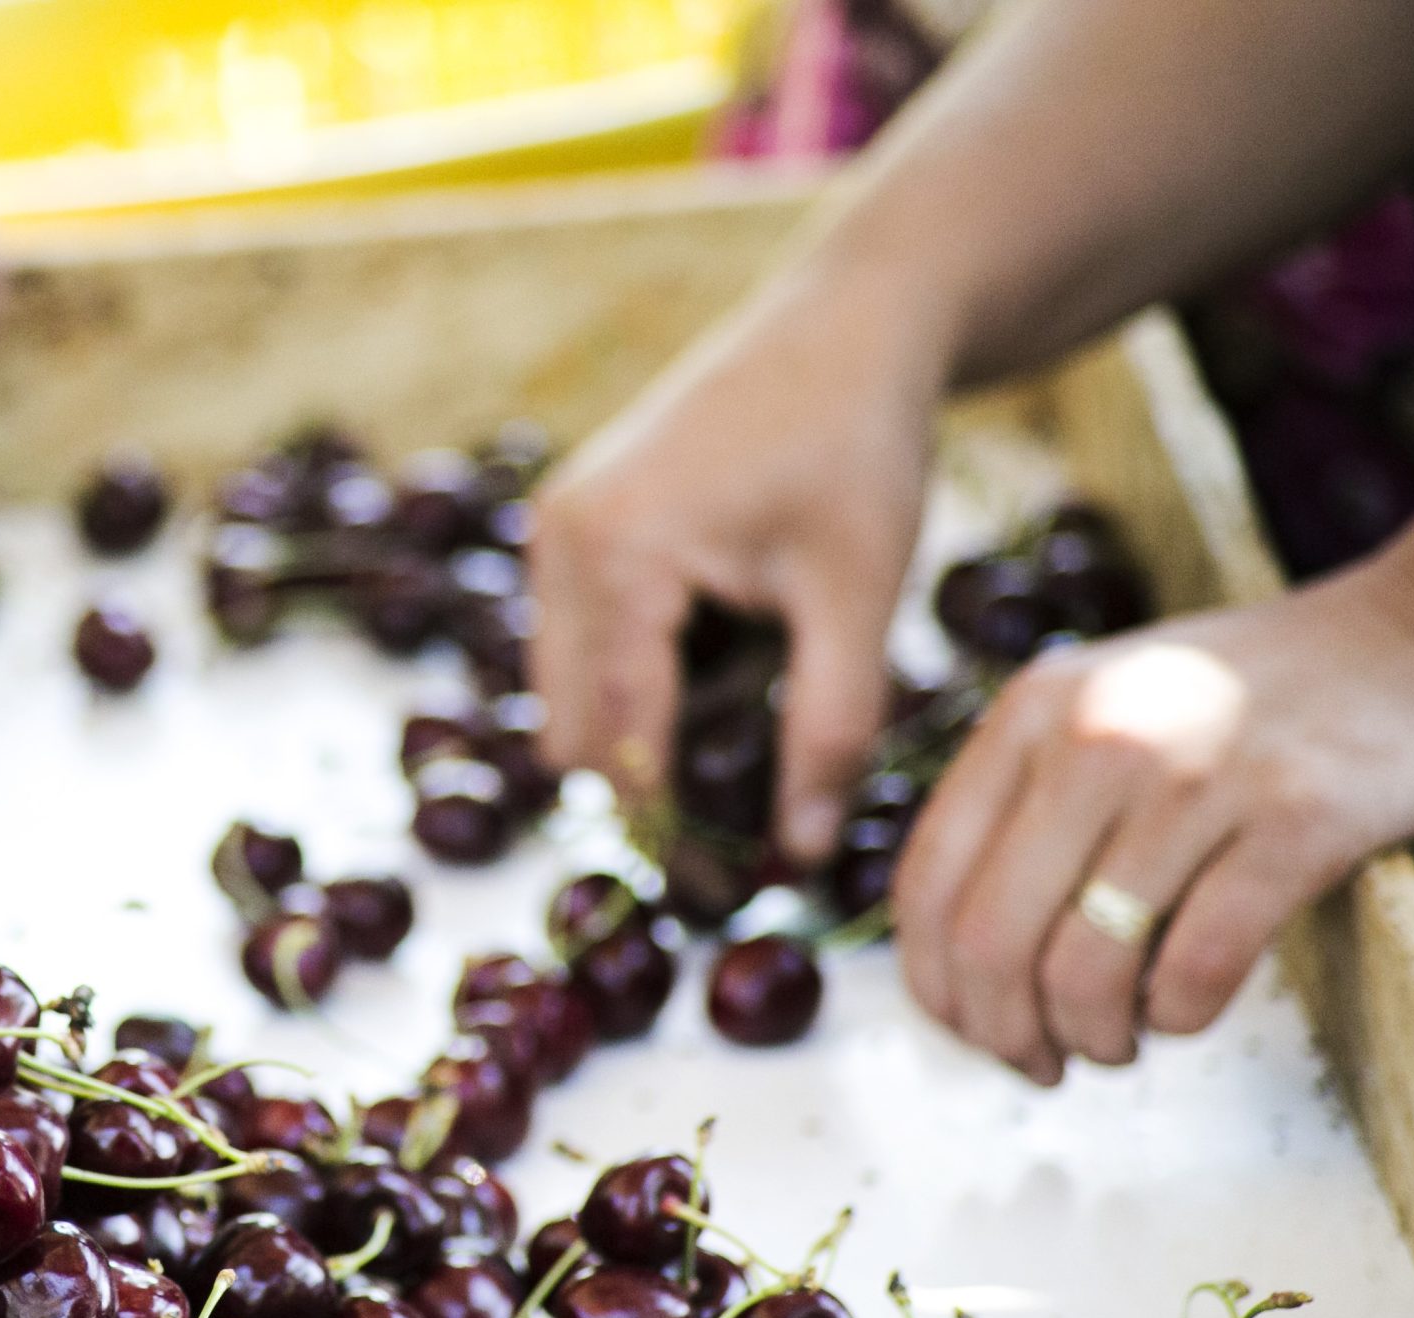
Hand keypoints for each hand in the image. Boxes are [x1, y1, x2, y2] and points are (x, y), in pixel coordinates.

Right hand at [529, 274, 950, 860]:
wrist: (848, 323)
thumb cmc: (860, 444)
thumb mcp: (857, 596)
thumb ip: (829, 730)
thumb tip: (799, 855)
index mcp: (616, 554)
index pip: (621, 742)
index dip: (671, 832)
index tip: (728, 897)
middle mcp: (559, 543)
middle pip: (572, 734)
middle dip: (646, 795)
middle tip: (740, 846)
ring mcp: (553, 533)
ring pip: (567, 700)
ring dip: (640, 740)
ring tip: (746, 749)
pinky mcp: (570, 529)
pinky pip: (580, 652)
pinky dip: (637, 688)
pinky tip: (725, 674)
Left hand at [892, 559, 1413, 1082]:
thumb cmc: (1242, 704)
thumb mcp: (1099, 710)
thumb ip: (1020, 806)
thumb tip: (952, 965)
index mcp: (1030, 712)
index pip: (927, 883)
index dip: (935, 985)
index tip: (971, 1030)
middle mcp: (1098, 736)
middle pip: (991, 939)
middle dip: (1004, 1032)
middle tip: (1041, 1063)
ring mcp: (1198, 775)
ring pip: (1086, 967)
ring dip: (1092, 1037)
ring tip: (1117, 1041)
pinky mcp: (1299, 821)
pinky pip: (1196, 967)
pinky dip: (1177, 1017)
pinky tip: (1182, 1010)